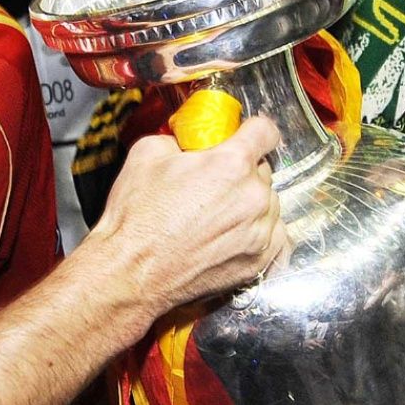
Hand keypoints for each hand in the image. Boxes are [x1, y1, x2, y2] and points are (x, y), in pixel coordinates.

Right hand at [82, 115, 289, 312]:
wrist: (131, 273)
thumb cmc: (136, 219)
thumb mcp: (147, 155)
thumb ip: (178, 139)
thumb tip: (186, 141)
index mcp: (231, 164)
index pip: (265, 131)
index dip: (253, 131)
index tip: (245, 137)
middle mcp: (253, 197)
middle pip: (262, 170)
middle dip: (241, 172)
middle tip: (212, 183)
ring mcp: (260, 232)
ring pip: (268, 204)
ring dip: (250, 204)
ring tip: (215, 215)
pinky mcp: (258, 261)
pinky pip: (273, 236)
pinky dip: (257, 232)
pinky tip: (233, 234)